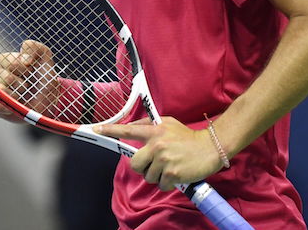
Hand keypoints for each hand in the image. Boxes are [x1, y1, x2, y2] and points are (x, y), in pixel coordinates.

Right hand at [0, 40, 59, 121]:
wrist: (52, 101)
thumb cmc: (45, 80)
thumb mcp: (45, 59)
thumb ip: (35, 47)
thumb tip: (23, 48)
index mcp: (8, 64)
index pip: (3, 58)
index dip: (19, 61)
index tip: (31, 65)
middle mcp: (0, 77)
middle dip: (20, 74)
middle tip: (29, 81)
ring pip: (0, 87)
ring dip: (18, 89)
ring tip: (26, 92)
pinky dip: (5, 103)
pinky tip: (17, 101)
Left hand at [95, 117, 223, 190]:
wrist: (211, 147)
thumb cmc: (187, 137)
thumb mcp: (168, 123)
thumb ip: (149, 125)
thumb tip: (132, 127)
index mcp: (154, 131)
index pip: (128, 130)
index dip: (110, 130)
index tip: (96, 129)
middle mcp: (156, 145)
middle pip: (135, 163)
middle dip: (142, 167)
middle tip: (154, 164)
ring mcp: (163, 160)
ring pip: (148, 176)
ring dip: (157, 175)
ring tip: (169, 167)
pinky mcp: (172, 174)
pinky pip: (160, 185)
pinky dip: (167, 183)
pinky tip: (176, 174)